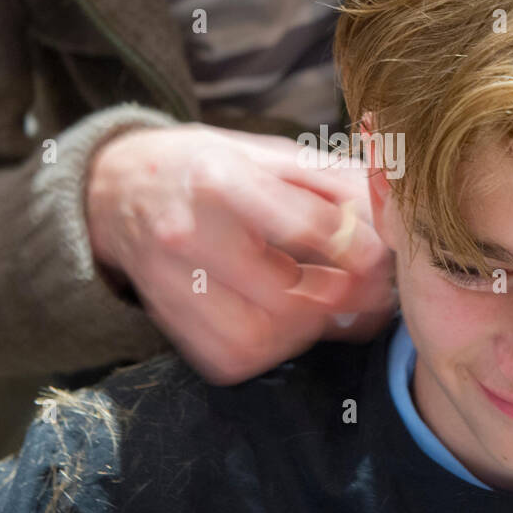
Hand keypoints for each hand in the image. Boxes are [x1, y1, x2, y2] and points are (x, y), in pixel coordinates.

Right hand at [85, 122, 397, 384]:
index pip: (310, 227)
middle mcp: (188, 234)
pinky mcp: (170, 325)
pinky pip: (235, 359)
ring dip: (312, 329)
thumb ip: (332, 182)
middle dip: (347, 300)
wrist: (118, 191)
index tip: (384, 256)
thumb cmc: (208, 168)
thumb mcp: (268, 154)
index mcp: (221, 178)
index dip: (363, 249)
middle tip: (374, 294)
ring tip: (331, 305)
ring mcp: (171, 285)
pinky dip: (274, 349)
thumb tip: (394, 217)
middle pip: (291, 295)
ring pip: (264, 337)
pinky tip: (286, 322)